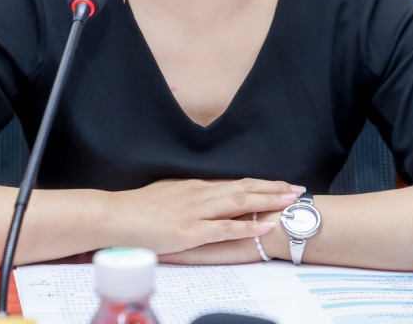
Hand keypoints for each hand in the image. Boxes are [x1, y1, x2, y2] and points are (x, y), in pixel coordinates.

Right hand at [113, 178, 301, 259]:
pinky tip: (264, 226)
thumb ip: (186, 195)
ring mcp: (196, 212)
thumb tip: (200, 195)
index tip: (281, 182)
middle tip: (298, 188)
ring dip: (267, 201)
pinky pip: (225, 228)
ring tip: (290, 202)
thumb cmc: (136, 209)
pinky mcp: (190, 231)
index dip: (260, 182)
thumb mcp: (166, 194)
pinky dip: (247, 227)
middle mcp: (200, 193)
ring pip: (239, 202)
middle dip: (273, 188)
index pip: (234, 181)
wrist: (114, 216)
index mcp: (194, 186)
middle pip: (244, 187)